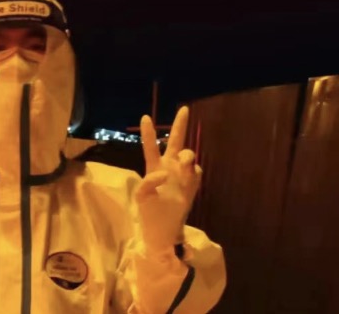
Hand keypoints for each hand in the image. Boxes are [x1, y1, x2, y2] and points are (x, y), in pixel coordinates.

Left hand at [135, 106, 201, 252]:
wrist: (164, 230)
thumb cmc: (150, 213)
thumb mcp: (141, 197)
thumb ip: (147, 183)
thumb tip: (164, 174)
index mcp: (153, 168)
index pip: (150, 147)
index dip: (148, 133)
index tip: (145, 117)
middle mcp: (168, 167)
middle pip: (175, 142)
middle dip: (180, 125)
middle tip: (184, 109)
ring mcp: (182, 175)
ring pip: (188, 155)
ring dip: (188, 155)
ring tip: (185, 162)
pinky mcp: (192, 185)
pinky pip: (197, 171)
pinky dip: (194, 170)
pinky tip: (189, 177)